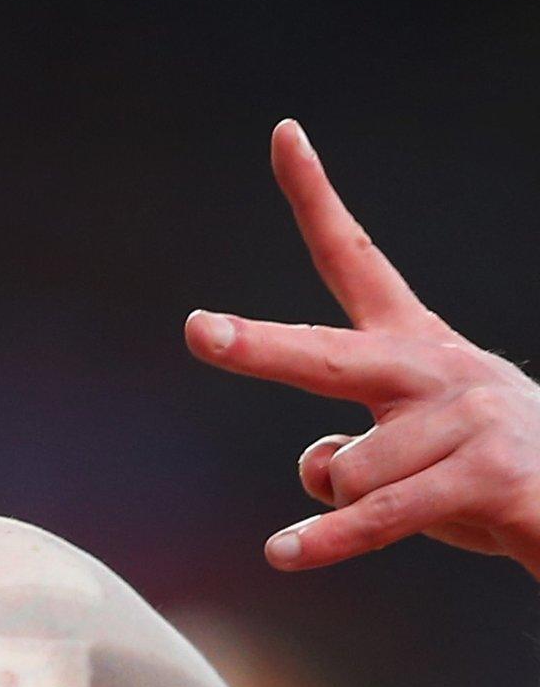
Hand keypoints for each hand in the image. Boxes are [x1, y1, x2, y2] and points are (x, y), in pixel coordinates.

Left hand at [183, 119, 539, 578]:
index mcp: (413, 344)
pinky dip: (330, 540)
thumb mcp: (412, 448)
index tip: (283, 132)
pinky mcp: (486, 479)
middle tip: (200, 332)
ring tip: (419, 503)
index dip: (315, 196)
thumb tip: (321, 464)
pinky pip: (379, 513)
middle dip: (258, 348)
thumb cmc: (482, 476)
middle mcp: (436, 368)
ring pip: (343, 469)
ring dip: (350, 507)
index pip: (354, 258)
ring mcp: (466, 419)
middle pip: (323, 356)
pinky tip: (285, 553)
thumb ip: (350, 447)